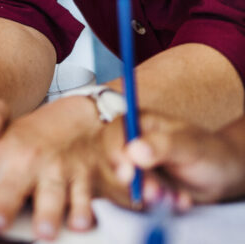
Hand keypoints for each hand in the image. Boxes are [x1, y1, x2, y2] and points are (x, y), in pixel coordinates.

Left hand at [0, 96, 126, 239]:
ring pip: (51, 194)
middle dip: (2, 206)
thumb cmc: (22, 143)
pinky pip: (84, 197)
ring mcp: (53, 172)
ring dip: (47, 214)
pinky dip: (85, 211)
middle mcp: (22, 163)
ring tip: (42, 233)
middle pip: (10, 188)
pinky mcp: (82, 180)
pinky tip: (80, 224)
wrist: (69, 123)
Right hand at [115, 112, 244, 206]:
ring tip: (173, 197)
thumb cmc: (209, 152)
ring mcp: (130, 167)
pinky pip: (130, 200)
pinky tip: (176, 200)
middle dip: (131, 182)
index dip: (115, 154)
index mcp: (137, 123)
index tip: (127, 173)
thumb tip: (132, 151)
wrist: (221, 175)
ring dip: (144, 196)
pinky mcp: (135, 187)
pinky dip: (152, 206)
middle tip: (154, 192)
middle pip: (110, 162)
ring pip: (117, 185)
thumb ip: (163, 146)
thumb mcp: (190, 145)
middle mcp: (128, 144)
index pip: (113, 135)